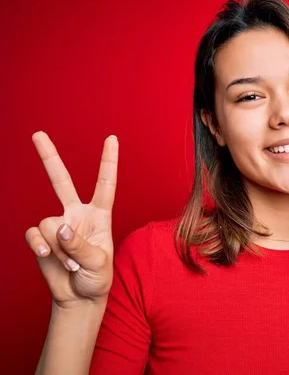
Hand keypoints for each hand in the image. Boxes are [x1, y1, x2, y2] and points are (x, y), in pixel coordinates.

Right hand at [25, 131, 118, 308]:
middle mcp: (77, 215)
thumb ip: (81, 245)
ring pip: (49, 224)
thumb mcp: (99, 263)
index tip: (111, 138)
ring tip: (71, 263)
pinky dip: (42, 248)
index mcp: (100, 215)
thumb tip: (62, 228)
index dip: (108, 161)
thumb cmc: (97, 279)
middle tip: (38, 134)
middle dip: (49, 157)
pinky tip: (48, 257)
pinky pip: (34, 235)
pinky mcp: (42, 238)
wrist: (79, 298)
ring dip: (59, 247)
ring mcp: (58, 226)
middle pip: (61, 181)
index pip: (105, 184)